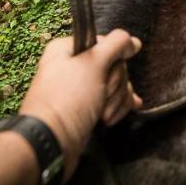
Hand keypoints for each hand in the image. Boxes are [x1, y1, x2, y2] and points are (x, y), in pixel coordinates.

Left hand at [18, 29, 141, 176]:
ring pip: (117, 84)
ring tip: (103, 114)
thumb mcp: (93, 64)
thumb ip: (117, 45)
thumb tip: (133, 41)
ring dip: (116, 100)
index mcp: (70, 49)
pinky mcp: (88, 107)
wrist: (52, 142)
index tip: (106, 74)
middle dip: (115, 85)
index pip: (107, 43)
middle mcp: (74, 66)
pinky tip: (115, 114)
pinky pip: (113, 100)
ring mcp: (81, 88)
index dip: (113, 60)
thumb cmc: (68, 100)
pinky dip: (116, 108)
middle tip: (102, 96)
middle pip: (115, 65)